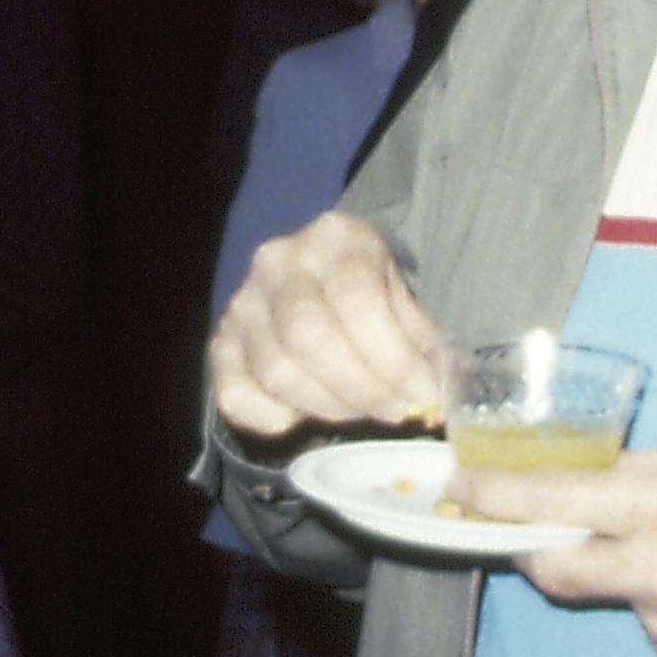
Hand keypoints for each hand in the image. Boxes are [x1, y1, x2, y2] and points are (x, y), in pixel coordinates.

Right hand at [207, 211, 444, 439]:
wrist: (318, 281)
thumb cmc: (369, 293)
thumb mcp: (402, 299)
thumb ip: (421, 344)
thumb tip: (436, 395)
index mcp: (334, 238)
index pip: (357, 298)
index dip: (393, 356)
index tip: (422, 392)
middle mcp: (278, 262)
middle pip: (309, 335)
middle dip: (361, 387)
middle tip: (394, 410)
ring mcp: (241, 303)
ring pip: (277, 371)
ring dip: (329, 406)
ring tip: (362, 410)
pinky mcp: (220, 344)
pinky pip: (237, 396)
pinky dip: (276, 418)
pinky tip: (308, 413)